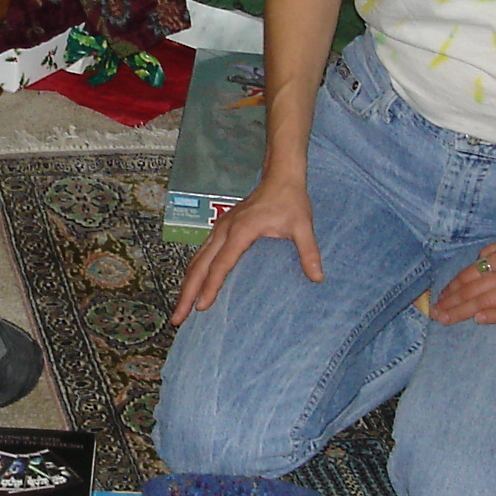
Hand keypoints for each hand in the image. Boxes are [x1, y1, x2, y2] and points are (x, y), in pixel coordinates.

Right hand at [172, 177, 321, 324]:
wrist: (280, 176)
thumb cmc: (291, 201)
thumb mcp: (303, 225)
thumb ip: (308, 252)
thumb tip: (318, 278)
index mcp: (241, 231)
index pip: (221, 264)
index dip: (211, 287)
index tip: (201, 307)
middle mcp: (224, 230)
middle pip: (199, 266)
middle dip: (187, 293)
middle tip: (177, 318)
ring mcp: (219, 229)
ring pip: (196, 261)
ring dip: (186, 285)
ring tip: (180, 310)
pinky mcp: (220, 229)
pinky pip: (201, 255)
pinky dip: (193, 273)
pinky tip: (191, 287)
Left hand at [429, 233, 495, 325]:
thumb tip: (481, 257)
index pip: (472, 273)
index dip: (453, 286)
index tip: (440, 298)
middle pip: (475, 288)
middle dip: (452, 302)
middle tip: (436, 314)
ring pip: (489, 299)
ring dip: (466, 310)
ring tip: (448, 319)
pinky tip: (481, 320)